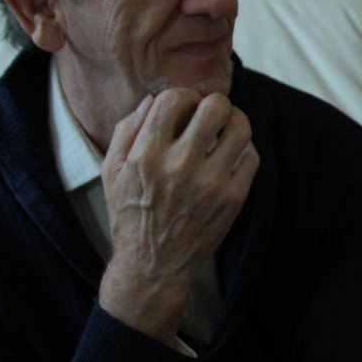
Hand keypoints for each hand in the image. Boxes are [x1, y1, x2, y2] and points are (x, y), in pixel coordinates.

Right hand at [99, 89, 259, 343]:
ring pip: (240, 128)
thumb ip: (127, 129)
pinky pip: (251, 157)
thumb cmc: (130, 215)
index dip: (183, 95)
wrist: (152, 266)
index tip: (185, 105)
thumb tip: (154, 99)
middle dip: (212, 102)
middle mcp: (179, 167)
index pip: (173, 99)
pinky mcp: (232, 199)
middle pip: (214, 107)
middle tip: (209, 112)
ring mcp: (210, 183)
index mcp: (145, 156)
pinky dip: (243, 148)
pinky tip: (231, 152)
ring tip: (226, 126)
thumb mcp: (110, 171)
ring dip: (235, 120)